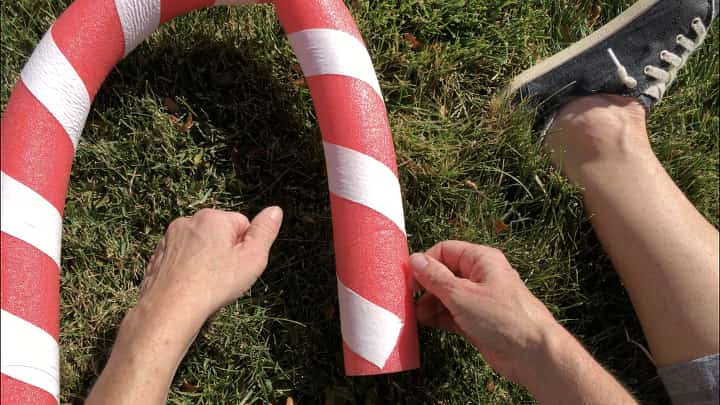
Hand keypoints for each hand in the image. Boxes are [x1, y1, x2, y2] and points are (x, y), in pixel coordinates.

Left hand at [86, 207, 282, 404]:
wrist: (169, 309)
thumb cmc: (215, 284)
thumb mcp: (253, 258)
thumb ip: (265, 231)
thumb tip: (275, 210)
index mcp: (213, 218)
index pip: (242, 224)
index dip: (246, 248)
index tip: (239, 267)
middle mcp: (188, 221)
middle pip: (219, 234)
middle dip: (224, 252)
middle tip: (224, 278)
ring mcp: (169, 238)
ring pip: (199, 246)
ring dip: (205, 261)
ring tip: (206, 285)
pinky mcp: (157, 256)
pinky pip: (181, 258)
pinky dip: (187, 269)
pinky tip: (189, 288)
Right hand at [410, 241, 559, 383]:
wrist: (533, 354)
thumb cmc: (502, 317)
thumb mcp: (462, 294)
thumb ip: (435, 278)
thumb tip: (414, 260)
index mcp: (481, 260)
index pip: (445, 250)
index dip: (425, 262)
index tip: (409, 279)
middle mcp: (480, 276)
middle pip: (444, 273)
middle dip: (425, 285)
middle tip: (407, 299)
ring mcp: (479, 300)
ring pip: (446, 295)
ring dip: (429, 304)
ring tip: (415, 316)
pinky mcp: (478, 321)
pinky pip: (452, 313)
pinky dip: (438, 317)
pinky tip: (425, 324)